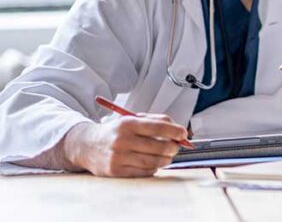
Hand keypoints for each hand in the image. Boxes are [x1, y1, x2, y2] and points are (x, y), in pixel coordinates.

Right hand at [62, 114, 186, 176]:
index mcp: (128, 124)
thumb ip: (156, 121)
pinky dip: (153, 168)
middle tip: (176, 147)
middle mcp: (122, 140)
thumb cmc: (116, 132)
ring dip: (166, 159)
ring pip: (153, 161)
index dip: (175, 131)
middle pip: (159, 147)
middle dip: (173, 147)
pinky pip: (144, 172)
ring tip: (167, 156)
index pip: (159, 127)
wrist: (86, 145)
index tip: (184, 134)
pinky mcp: (116, 171)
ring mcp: (118, 157)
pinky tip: (152, 163)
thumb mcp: (132, 119)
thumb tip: (179, 131)